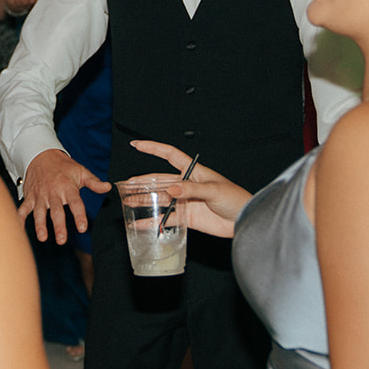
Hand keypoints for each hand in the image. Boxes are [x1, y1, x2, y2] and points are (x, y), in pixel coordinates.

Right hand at [19, 149, 109, 242]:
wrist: (41, 154)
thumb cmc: (63, 166)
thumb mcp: (81, 171)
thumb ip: (94, 182)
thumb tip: (108, 187)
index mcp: (68, 187)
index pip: (75, 203)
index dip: (79, 215)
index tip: (82, 228)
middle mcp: (53, 193)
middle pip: (56, 211)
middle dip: (58, 226)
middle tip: (61, 239)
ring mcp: (40, 195)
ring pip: (39, 211)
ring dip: (40, 224)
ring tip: (43, 237)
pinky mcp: (30, 196)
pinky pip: (23, 208)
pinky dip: (19, 218)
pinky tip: (18, 228)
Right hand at [128, 140, 251, 237]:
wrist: (243, 220)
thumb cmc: (235, 198)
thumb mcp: (214, 190)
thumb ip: (191, 189)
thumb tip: (170, 189)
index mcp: (192, 171)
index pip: (169, 155)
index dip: (153, 148)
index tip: (136, 145)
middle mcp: (186, 185)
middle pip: (159, 180)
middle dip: (142, 182)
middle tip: (125, 186)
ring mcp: (185, 201)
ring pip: (159, 199)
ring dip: (144, 201)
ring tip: (127, 202)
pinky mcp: (187, 218)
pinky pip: (166, 219)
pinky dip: (153, 221)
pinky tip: (141, 224)